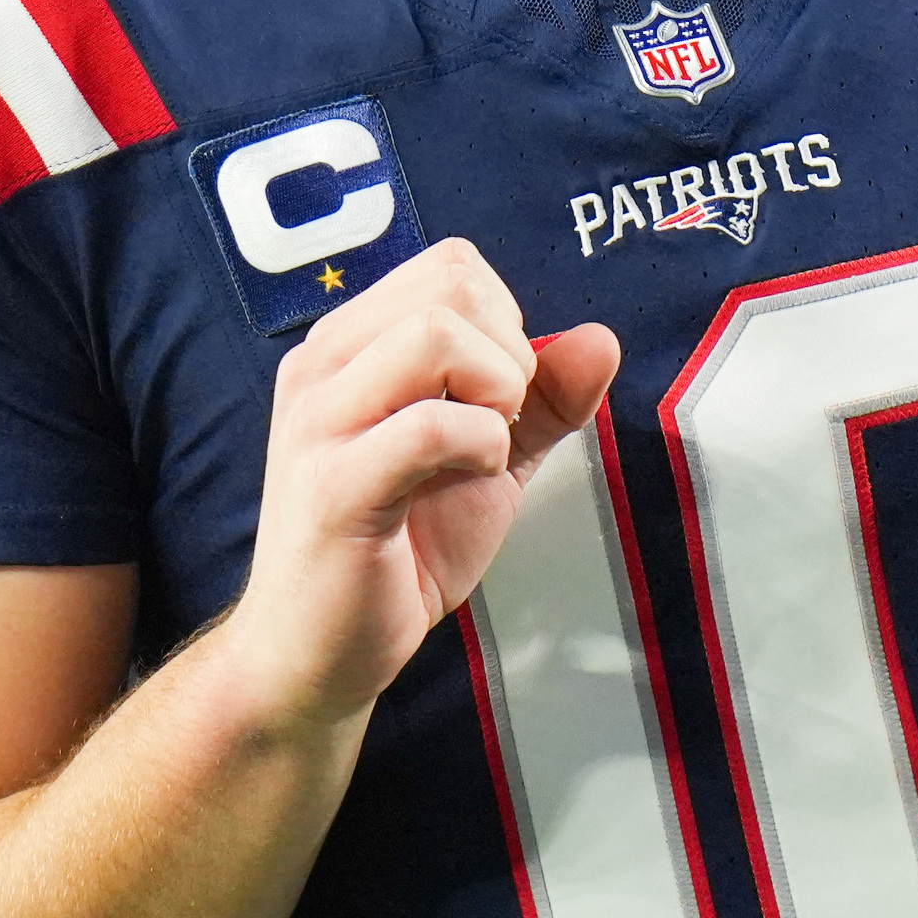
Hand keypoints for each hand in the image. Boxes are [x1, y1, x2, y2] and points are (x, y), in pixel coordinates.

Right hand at [216, 239, 620, 736]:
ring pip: (435, 337)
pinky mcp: (333, 488)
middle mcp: (320, 367)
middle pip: (450, 287)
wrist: (315, 652)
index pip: (450, 266)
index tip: (497, 395)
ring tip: (484, 451)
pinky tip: (472, 480)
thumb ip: (541, 399)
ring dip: (495, 394)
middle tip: (499, 424)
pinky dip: (482, 448)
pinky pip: (430, 427)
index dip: (504, 322)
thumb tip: (601, 337)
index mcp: (347, 347)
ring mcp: (318, 424)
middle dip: (509, 351)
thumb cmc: (397, 550)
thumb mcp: (486, 459)